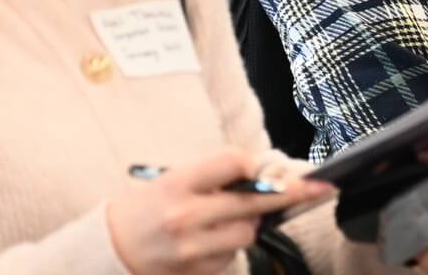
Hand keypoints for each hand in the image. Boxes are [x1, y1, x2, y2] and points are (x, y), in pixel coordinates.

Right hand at [106, 147, 334, 274]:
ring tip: (228, 219)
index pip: (233, 163)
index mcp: (177, 183)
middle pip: (253, 200)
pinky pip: (230, 257)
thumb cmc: (145, 208)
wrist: (106, 250)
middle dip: (290, 193)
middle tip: (321, 186)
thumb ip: (213, 176)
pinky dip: (229, 247)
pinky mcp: (194, 273)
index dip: (256, 162)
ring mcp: (191, 249)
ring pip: (247, 232)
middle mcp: (185, 216)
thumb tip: (265, 171)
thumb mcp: (171, 180)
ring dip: (250, 224)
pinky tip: (210, 242)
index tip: (269, 166)